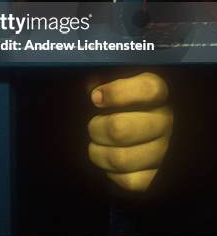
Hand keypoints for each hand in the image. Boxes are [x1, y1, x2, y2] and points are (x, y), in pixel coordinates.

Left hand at [87, 72, 172, 191]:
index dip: (116, 93)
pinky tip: (110, 159)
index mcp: (161, 93)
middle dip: (96, 128)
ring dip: (98, 152)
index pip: (149, 89)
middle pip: (120, 129)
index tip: (95, 97)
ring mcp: (166, 152)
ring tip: (96, 144)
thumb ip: (107, 80)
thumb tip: (94, 92)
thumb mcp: (118, 81)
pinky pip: (128, 181)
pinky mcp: (159, 178)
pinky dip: (111, 172)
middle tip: (93, 125)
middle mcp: (168, 122)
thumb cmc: (124, 100)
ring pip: (120, 159)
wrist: (139, 126)